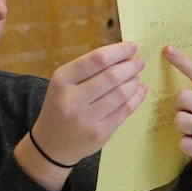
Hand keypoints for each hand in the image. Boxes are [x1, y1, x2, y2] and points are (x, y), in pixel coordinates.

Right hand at [27, 42, 146, 173]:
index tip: (132, 46)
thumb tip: (124, 54)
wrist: (51, 144)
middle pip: (111, 76)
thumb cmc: (62, 105)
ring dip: (134, 81)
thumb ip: (89, 69)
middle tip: (139, 61)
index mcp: (61, 80)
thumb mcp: (64, 83)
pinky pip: (125, 110)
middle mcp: (72, 100)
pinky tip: (141, 89)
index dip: (118, 51)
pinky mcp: (100, 133)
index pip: (96, 59)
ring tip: (137, 75)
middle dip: (130, 66)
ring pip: (121, 94)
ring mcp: (86, 119)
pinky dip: (137, 97)